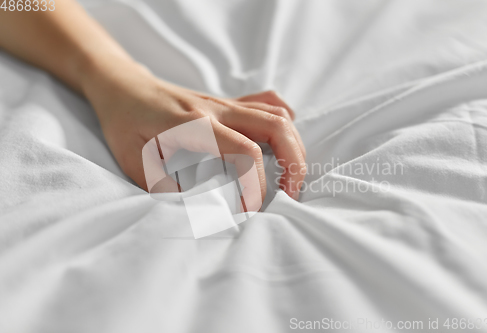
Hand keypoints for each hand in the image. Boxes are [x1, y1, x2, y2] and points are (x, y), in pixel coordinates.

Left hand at [82, 58, 305, 209]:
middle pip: (276, 127)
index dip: (257, 185)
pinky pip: (266, 103)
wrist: (123, 85)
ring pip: (277, 115)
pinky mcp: (227, 102)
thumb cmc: (124, 121)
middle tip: (292, 195)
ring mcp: (225, 102)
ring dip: (293, 146)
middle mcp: (217, 109)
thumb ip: (161, 185)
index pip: (245, 152)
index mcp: (195, 124)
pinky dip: (282, 122)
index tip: (250, 211)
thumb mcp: (132, 158)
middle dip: (294, 163)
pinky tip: (280, 142)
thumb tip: (196, 210)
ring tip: (292, 176)